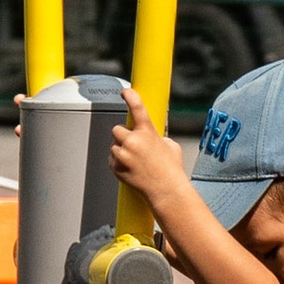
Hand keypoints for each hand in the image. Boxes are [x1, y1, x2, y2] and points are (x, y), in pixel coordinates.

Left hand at [110, 85, 183, 207]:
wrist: (166, 191)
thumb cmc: (171, 170)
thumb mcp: (170, 145)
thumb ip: (158, 135)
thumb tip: (153, 134)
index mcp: (147, 132)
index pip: (137, 108)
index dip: (130, 96)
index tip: (125, 92)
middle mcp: (133, 141)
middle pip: (117, 129)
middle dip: (123, 135)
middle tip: (133, 145)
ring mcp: (123, 155)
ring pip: (114, 145)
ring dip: (121, 150)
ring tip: (135, 160)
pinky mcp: (116, 167)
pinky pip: (112, 159)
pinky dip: (119, 162)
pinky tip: (131, 169)